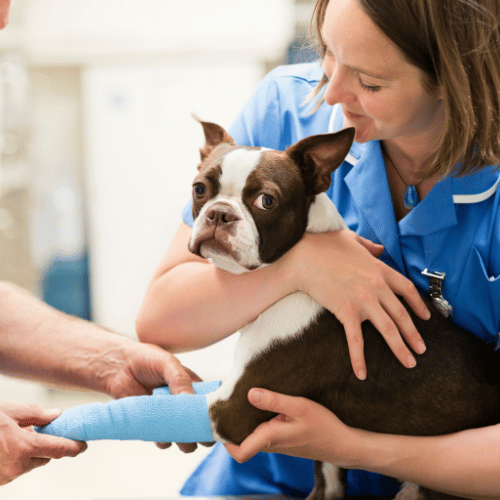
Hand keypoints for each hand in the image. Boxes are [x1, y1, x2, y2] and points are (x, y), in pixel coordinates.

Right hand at [0, 403, 86, 484]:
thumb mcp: (9, 412)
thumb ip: (35, 415)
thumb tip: (56, 415)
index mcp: (24, 447)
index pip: (59, 450)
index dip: (75, 447)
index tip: (84, 445)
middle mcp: (17, 466)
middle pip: (45, 457)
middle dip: (47, 445)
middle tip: (42, 429)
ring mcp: (6, 477)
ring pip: (30, 463)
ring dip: (30, 451)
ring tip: (15, 433)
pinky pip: (15, 468)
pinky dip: (16, 457)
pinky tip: (5, 444)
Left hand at [104, 340, 204, 452]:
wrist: (118, 367)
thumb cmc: (146, 359)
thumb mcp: (167, 363)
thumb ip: (180, 379)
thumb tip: (190, 400)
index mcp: (194, 386)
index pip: (211, 404)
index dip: (214, 414)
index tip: (214, 422)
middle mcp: (185, 403)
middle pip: (201, 424)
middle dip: (202, 433)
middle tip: (197, 435)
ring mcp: (170, 415)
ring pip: (185, 436)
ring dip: (185, 442)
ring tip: (180, 438)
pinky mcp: (154, 424)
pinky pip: (164, 440)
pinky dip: (164, 441)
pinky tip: (160, 434)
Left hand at [224, 388, 361, 465]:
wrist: (342, 443)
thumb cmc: (323, 426)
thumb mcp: (299, 407)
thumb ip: (274, 400)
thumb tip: (250, 393)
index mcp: (270, 438)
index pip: (239, 452)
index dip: (224, 440)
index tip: (218, 420)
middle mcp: (270, 444)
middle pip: (241, 441)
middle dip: (231, 425)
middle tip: (226, 403)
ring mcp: (277, 443)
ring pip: (252, 436)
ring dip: (245, 421)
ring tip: (241, 399)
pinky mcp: (284, 439)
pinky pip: (263, 432)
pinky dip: (258, 420)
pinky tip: (262, 404)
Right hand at [286, 229, 429, 379]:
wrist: (303, 257)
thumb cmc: (323, 245)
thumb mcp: (351, 238)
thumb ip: (369, 245)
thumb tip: (379, 248)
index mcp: (379, 269)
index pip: (406, 289)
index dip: (418, 305)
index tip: (426, 318)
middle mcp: (376, 286)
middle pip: (402, 314)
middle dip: (414, 334)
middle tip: (421, 350)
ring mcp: (363, 300)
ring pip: (388, 329)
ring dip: (400, 348)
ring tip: (409, 362)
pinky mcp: (346, 311)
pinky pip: (356, 340)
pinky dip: (359, 358)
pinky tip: (362, 373)